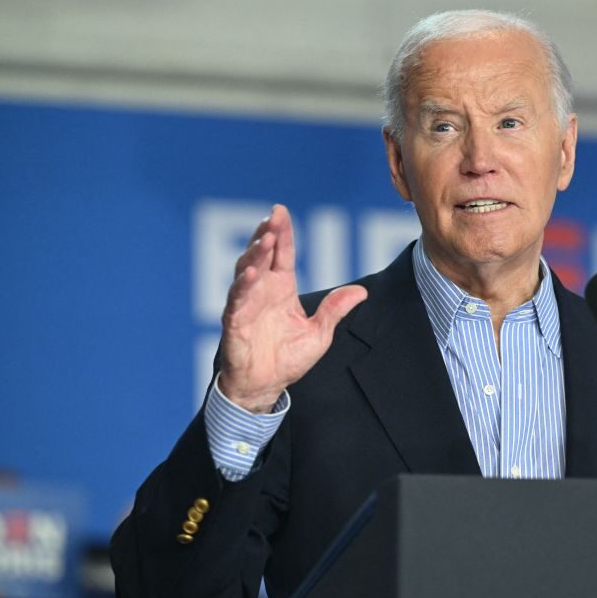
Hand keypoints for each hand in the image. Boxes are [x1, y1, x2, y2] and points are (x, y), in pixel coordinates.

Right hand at [217, 204, 366, 411]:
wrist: (265, 386)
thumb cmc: (288, 358)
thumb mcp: (319, 334)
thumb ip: (335, 310)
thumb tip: (361, 291)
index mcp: (281, 289)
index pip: (282, 254)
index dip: (283, 233)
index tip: (281, 211)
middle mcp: (262, 291)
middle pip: (262, 255)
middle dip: (266, 234)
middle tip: (273, 217)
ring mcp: (246, 304)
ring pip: (246, 271)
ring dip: (255, 255)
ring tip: (266, 240)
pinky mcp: (235, 322)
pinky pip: (237, 300)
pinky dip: (244, 286)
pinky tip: (252, 273)